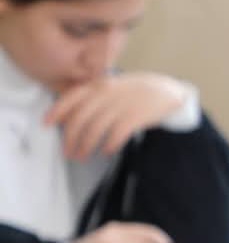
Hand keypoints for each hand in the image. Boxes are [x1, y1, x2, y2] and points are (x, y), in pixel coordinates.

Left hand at [46, 72, 194, 160]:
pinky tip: (107, 152)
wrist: (167, 91)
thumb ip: (92, 97)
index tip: (46, 124)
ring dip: (86, 146)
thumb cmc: (136, 92)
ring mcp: (121, 105)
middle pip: (80, 118)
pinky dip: (109, 145)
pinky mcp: (135, 117)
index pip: (71, 98)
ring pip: (95, 129)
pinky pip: (116, 134)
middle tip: (68, 152)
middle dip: (71, 138)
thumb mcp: (112, 87)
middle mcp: (106, 94)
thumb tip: (68, 115)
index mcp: (99, 85)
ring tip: (83, 156)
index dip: (57, 111)